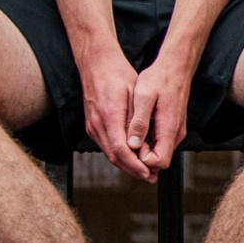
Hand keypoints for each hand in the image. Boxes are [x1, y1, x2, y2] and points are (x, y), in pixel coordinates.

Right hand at [78, 41, 152, 180]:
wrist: (96, 64)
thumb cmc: (118, 75)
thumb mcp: (133, 93)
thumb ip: (135, 119)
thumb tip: (138, 144)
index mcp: (109, 116)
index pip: (121, 150)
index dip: (135, 164)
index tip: (148, 172)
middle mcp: (97, 125)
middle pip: (114, 157)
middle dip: (133, 170)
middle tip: (151, 178)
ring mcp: (92, 126)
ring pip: (109, 153)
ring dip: (127, 165)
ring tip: (145, 172)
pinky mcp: (92, 125)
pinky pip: (107, 145)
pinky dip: (120, 155)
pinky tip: (133, 157)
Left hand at [126, 54, 194, 175]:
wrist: (176, 67)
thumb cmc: (160, 79)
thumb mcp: (144, 97)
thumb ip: (139, 122)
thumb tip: (133, 144)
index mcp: (169, 128)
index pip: (159, 162)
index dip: (141, 161)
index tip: (129, 149)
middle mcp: (176, 133)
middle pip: (159, 162)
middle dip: (140, 159)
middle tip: (124, 145)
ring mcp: (175, 131)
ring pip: (159, 153)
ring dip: (142, 151)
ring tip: (128, 138)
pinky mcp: (173, 127)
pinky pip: (159, 143)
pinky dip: (147, 143)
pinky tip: (136, 132)